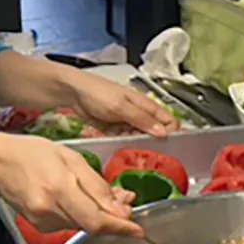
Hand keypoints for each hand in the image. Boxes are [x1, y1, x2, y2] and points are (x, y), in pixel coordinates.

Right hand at [0, 135, 142, 237]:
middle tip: (124, 201)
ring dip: (97, 215)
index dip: (119, 227)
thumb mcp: (69, 157)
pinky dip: (81, 215)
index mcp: (60, 189)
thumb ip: (96, 184)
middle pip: (92, 225)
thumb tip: (121, 206)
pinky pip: (69, 223)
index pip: (96, 220)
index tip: (138, 230)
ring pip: (82, 225)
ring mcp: (43, 221)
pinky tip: (78, 200)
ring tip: (100, 195)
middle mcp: (51, 210)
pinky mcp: (40, 226)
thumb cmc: (32, 153)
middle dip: (112, 217)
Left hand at [61, 68, 179, 137]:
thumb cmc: (98, 93)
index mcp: (144, 104)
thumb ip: (141, 119)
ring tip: (129, 147)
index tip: (167, 144)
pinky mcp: (114, 128)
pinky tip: (117, 144)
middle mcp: (138, 112)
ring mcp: (126, 121)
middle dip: (151, 141)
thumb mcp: (121, 106)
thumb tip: (163, 133)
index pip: (167, 118)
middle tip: (146, 151)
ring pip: (138, 137)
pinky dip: (121, 142)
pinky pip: (123, 138)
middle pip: (153, 131)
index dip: (171, 131)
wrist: (73, 93)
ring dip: (135, 143)